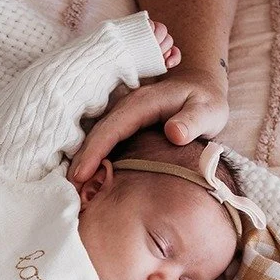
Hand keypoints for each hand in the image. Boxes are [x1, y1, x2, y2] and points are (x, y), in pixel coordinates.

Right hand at [68, 23, 227, 187]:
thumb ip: (194, 120)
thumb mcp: (209, 110)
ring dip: (82, 162)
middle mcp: (126, 108)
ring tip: (73, 189)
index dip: (94, 152)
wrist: (201, 88)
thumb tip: (174, 133)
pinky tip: (87, 179)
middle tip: (70, 191)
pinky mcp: (122, 126)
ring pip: (96, 139)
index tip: (81, 175)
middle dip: (80, 162)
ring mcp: (121, 116)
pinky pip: (102, 142)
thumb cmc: (205, 102)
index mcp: (142, 104)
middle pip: (96, 135)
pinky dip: (91, 159)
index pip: (111, 129)